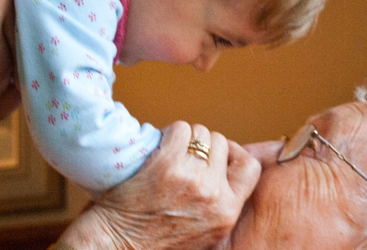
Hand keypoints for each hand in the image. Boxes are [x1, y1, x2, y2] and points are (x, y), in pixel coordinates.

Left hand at [58, 122, 260, 249]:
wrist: (116, 245)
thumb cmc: (153, 238)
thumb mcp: (203, 231)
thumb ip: (218, 203)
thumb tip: (224, 168)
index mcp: (227, 212)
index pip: (250, 167)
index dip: (234, 153)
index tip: (217, 153)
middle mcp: (213, 195)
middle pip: (220, 143)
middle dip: (202, 144)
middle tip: (181, 154)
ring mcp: (191, 178)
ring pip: (199, 133)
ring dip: (184, 137)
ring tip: (166, 154)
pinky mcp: (167, 164)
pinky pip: (179, 129)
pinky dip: (167, 133)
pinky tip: (155, 149)